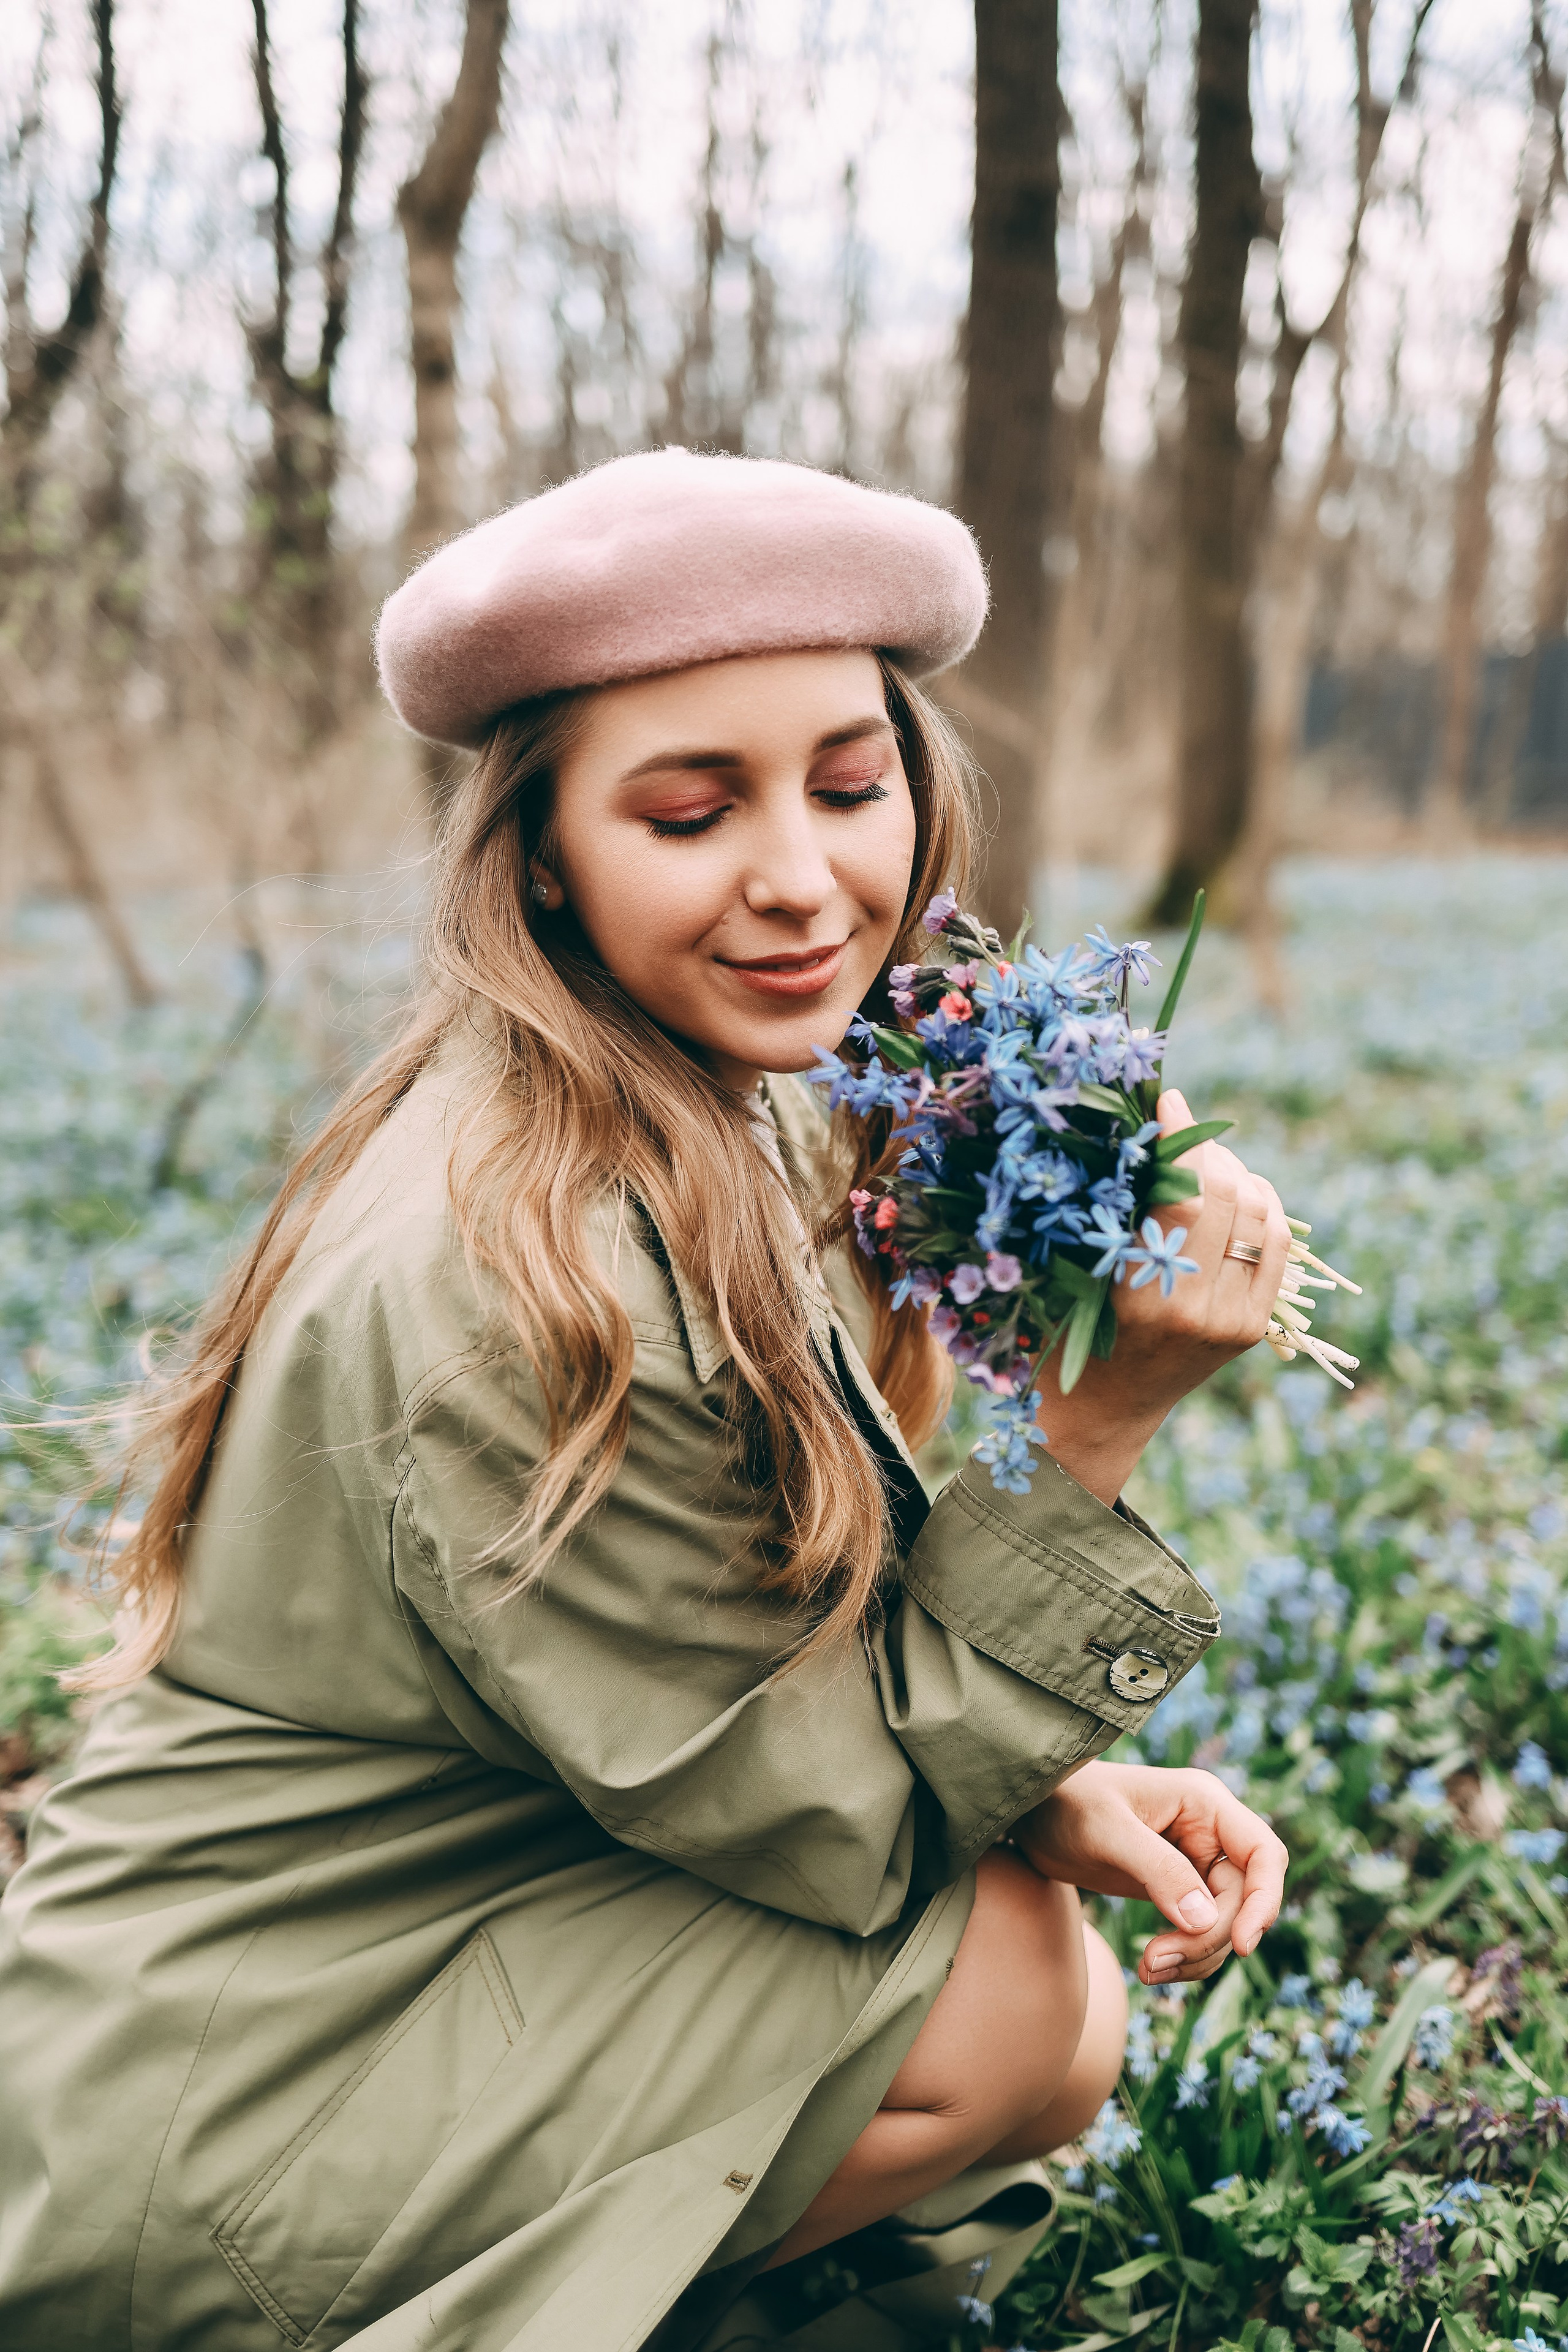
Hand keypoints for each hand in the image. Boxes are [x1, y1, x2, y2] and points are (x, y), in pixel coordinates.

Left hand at [1015, 1760, 1287, 1984]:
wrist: (1031, 1816)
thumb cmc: (1065, 1805)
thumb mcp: (1107, 1833)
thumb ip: (1157, 1870)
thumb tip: (1206, 1920)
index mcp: (1204, 1803)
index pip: (1265, 1854)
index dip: (1263, 1902)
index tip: (1242, 1946)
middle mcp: (1209, 1832)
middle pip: (1243, 1901)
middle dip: (1208, 1939)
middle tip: (1154, 1960)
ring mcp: (1195, 1863)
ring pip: (1224, 1925)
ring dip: (1194, 1956)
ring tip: (1146, 1968)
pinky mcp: (1178, 1891)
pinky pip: (1201, 1934)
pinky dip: (1183, 1958)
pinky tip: (1147, 1967)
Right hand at [1039, 1088, 1291, 1503]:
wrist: (1103, 1408)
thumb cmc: (1067, 1330)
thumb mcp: (1078, 1266)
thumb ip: (1117, 1209)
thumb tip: (1151, 1128)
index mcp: (1142, 1295)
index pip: (1185, 1193)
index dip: (1182, 1138)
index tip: (1167, 1102)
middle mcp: (1197, 1309)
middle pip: (1227, 1196)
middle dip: (1208, 1149)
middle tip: (1183, 1131)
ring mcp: (1235, 1321)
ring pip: (1261, 1213)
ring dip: (1237, 1173)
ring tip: (1206, 1163)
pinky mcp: (1254, 1326)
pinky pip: (1276, 1243)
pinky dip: (1262, 1205)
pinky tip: (1237, 1191)